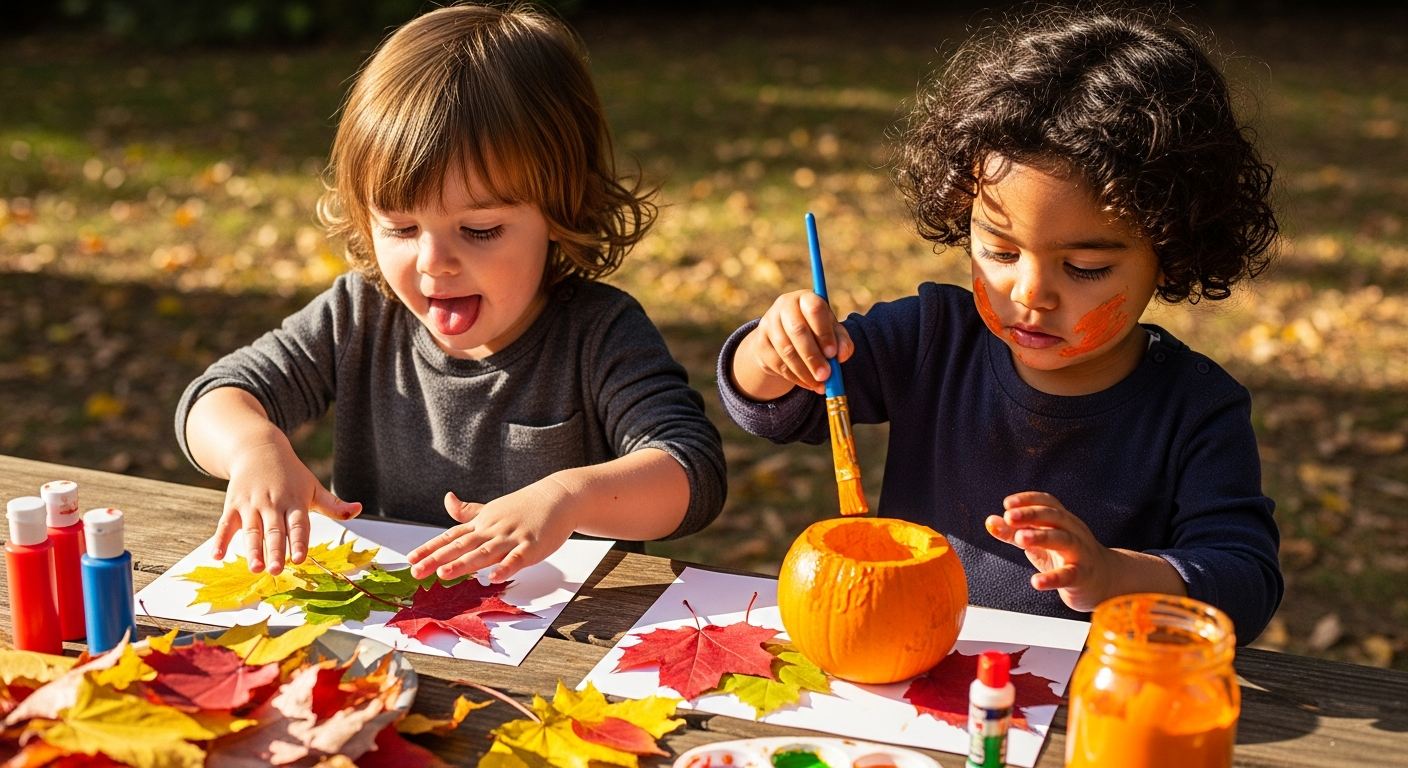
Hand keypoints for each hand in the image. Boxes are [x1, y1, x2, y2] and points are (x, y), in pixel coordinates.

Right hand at [211, 440, 361, 575]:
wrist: (259, 449)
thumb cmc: (291, 475)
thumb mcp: (313, 487)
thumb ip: (333, 505)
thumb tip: (358, 509)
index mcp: (294, 502)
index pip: (298, 525)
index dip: (298, 542)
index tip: (300, 558)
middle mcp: (273, 504)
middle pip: (274, 531)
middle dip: (274, 551)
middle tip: (276, 570)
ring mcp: (251, 505)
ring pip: (252, 531)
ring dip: (252, 550)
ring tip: (255, 568)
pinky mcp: (233, 505)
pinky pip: (226, 524)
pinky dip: (220, 540)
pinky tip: (217, 556)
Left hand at [406, 480, 578, 583]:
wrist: (558, 497)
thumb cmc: (525, 506)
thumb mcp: (492, 508)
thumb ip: (468, 511)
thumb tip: (446, 499)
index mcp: (482, 523)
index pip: (451, 537)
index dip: (430, 548)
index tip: (410, 560)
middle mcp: (492, 530)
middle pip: (461, 546)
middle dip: (437, 559)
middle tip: (416, 572)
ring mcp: (511, 538)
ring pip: (484, 553)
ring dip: (463, 564)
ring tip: (444, 575)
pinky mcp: (531, 546)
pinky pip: (516, 559)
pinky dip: (504, 568)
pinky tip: (491, 578)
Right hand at [733, 289, 853, 399]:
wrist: (785, 335)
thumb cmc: (815, 330)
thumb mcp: (832, 331)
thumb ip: (842, 341)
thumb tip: (842, 355)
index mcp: (806, 298)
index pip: (814, 309)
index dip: (824, 332)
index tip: (833, 354)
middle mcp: (784, 305)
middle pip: (797, 331)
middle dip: (813, 357)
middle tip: (826, 375)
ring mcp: (768, 323)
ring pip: (786, 350)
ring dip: (805, 372)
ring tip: (820, 385)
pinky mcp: (760, 343)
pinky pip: (777, 363)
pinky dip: (795, 377)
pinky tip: (808, 384)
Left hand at [985, 491, 1113, 611]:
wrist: (1105, 581)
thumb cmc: (1067, 557)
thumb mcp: (1038, 543)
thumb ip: (1014, 533)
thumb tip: (990, 521)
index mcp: (1063, 520)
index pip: (1048, 502)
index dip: (1029, 500)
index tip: (1008, 503)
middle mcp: (1073, 531)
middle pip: (1055, 516)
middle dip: (1031, 514)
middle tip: (1010, 516)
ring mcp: (1080, 552)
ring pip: (1064, 540)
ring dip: (1041, 537)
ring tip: (1020, 538)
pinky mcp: (1082, 576)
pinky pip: (1069, 574)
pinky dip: (1052, 578)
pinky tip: (1036, 581)